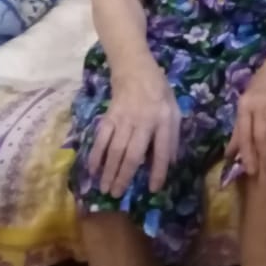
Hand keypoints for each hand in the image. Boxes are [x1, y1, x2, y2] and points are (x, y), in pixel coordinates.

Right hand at [88, 59, 180, 197]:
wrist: (136, 70)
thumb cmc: (159, 92)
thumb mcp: (174, 110)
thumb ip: (172, 136)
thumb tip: (169, 163)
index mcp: (163, 120)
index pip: (162, 150)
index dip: (158, 171)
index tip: (153, 189)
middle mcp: (143, 121)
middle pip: (132, 154)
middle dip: (124, 177)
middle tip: (117, 195)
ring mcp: (124, 119)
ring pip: (114, 150)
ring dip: (108, 171)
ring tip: (104, 189)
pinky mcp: (109, 116)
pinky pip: (101, 138)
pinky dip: (95, 155)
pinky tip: (92, 170)